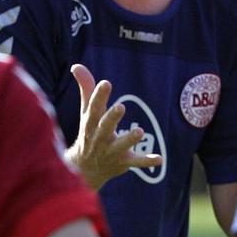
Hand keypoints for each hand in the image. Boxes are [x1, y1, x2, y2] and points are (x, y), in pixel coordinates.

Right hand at [65, 64, 162, 188]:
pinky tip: (160, 159)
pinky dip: (147, 161)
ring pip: (121, 145)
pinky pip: (136, 162)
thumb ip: (86, 89)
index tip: (106, 83)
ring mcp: (111, 151)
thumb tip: (77, 66)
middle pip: (105, 127)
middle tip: (121, 107)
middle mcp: (99, 138)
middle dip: (112, 118)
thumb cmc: (89, 133)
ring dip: (129, 139)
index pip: (93, 108)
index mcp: (90, 124)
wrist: (84, 170)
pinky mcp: (123, 162)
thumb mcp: (86, 112)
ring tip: (139, 131)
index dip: (99, 96)